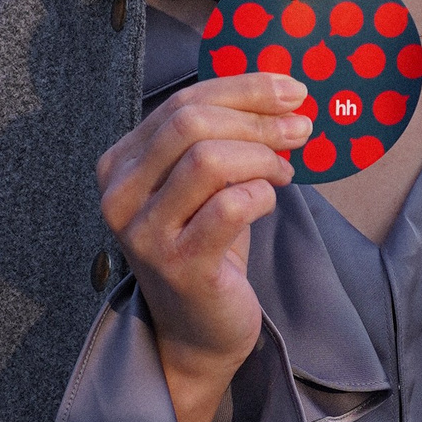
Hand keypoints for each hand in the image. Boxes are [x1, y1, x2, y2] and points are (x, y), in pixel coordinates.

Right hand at [95, 72, 310, 421]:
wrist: (198, 332)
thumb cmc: (206, 248)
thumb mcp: (202, 184)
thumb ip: (221, 136)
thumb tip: (281, 92)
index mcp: (121, 164)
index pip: (181, 103)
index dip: (243, 90)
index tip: (291, 90)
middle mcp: (121, 196)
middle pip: (191, 124)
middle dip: (257, 118)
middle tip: (301, 128)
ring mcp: (145, 233)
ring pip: (208, 160)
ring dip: (262, 157)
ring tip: (283, 172)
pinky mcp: (179, 265)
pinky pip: (230, 206)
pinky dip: (261, 195)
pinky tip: (267, 202)